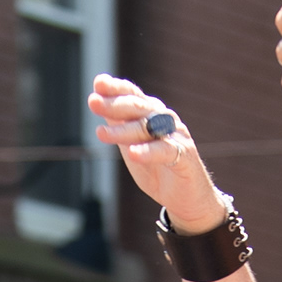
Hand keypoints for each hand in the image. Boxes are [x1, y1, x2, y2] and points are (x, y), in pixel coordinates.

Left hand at [92, 76, 222, 230]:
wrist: (188, 198)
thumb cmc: (158, 169)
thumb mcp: (131, 144)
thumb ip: (118, 125)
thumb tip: (97, 100)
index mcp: (152, 114)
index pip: (133, 95)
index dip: (116, 88)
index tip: (98, 83)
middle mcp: (165, 120)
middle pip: (138, 107)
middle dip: (114, 104)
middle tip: (93, 102)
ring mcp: (176, 137)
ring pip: (148, 128)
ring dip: (123, 129)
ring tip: (101, 133)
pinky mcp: (184, 157)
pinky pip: (165, 151)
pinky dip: (148, 152)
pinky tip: (132, 153)